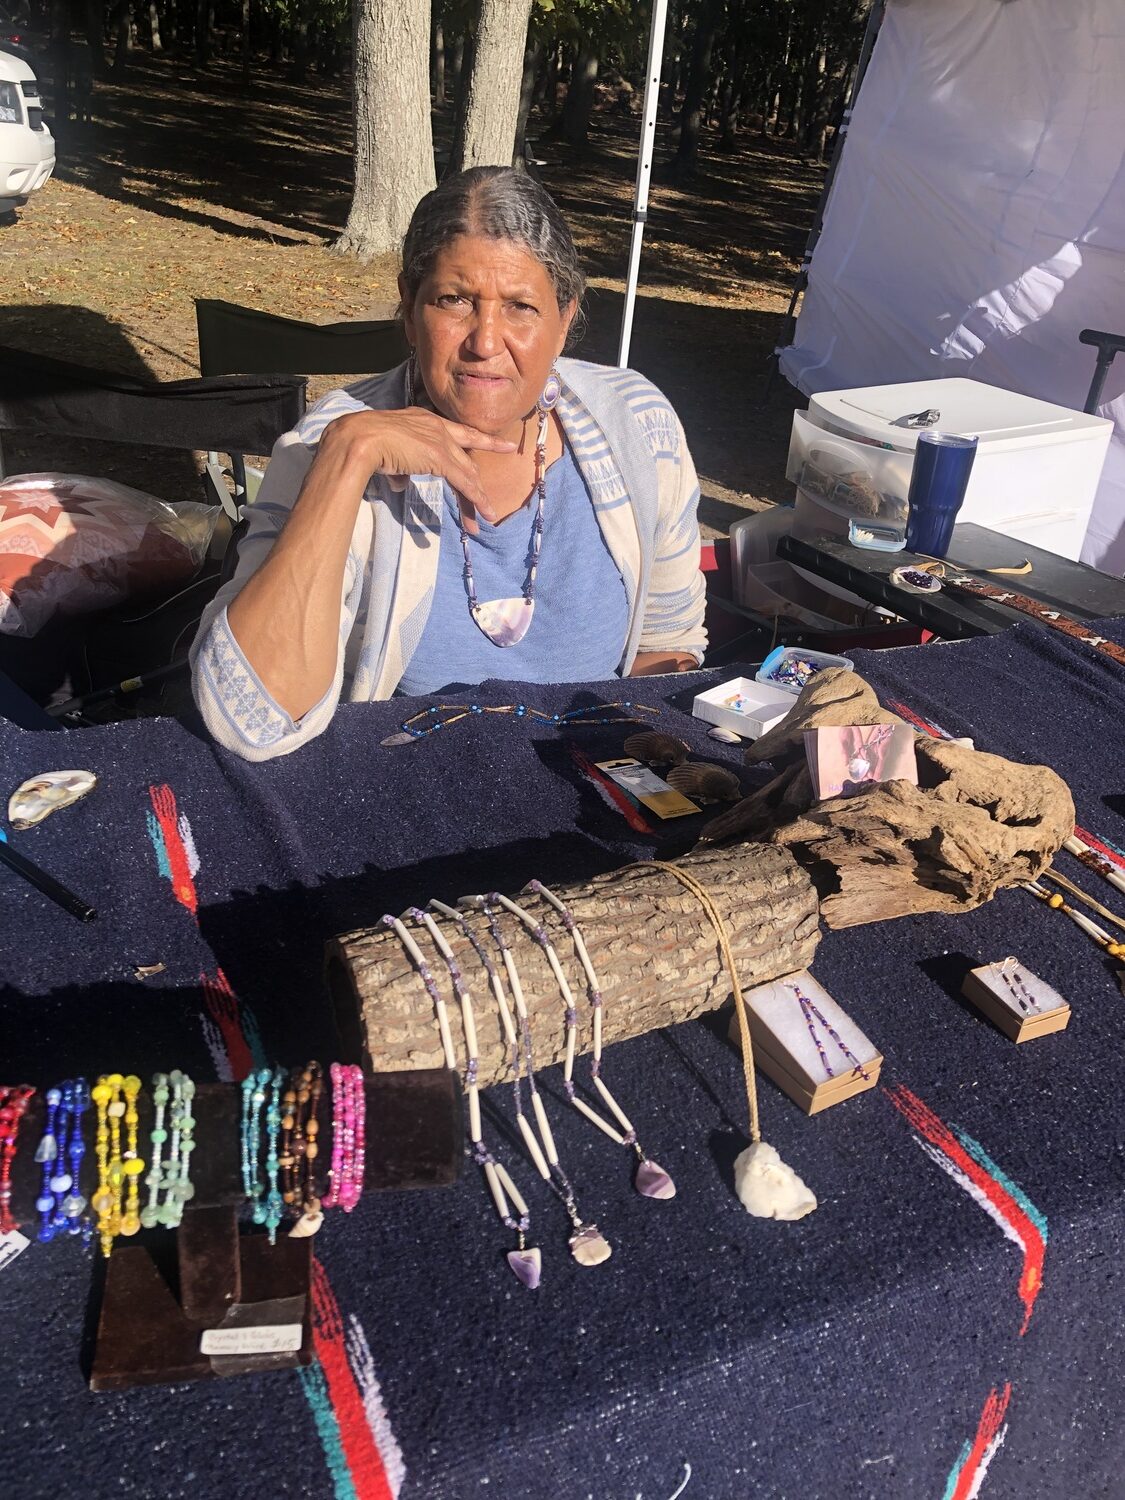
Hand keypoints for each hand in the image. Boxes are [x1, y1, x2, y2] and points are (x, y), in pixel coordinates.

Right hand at [317, 406, 516, 519]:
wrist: (359, 437)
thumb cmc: (364, 443)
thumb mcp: (387, 454)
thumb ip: (400, 468)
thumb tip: (400, 483)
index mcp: (425, 420)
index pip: (460, 434)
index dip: (485, 441)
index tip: (506, 445)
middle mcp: (438, 427)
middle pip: (465, 460)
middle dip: (476, 485)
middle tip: (485, 505)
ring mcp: (440, 441)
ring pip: (467, 474)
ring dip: (477, 498)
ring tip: (486, 518)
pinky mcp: (440, 458)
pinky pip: (463, 482)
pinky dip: (474, 498)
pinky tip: (482, 512)